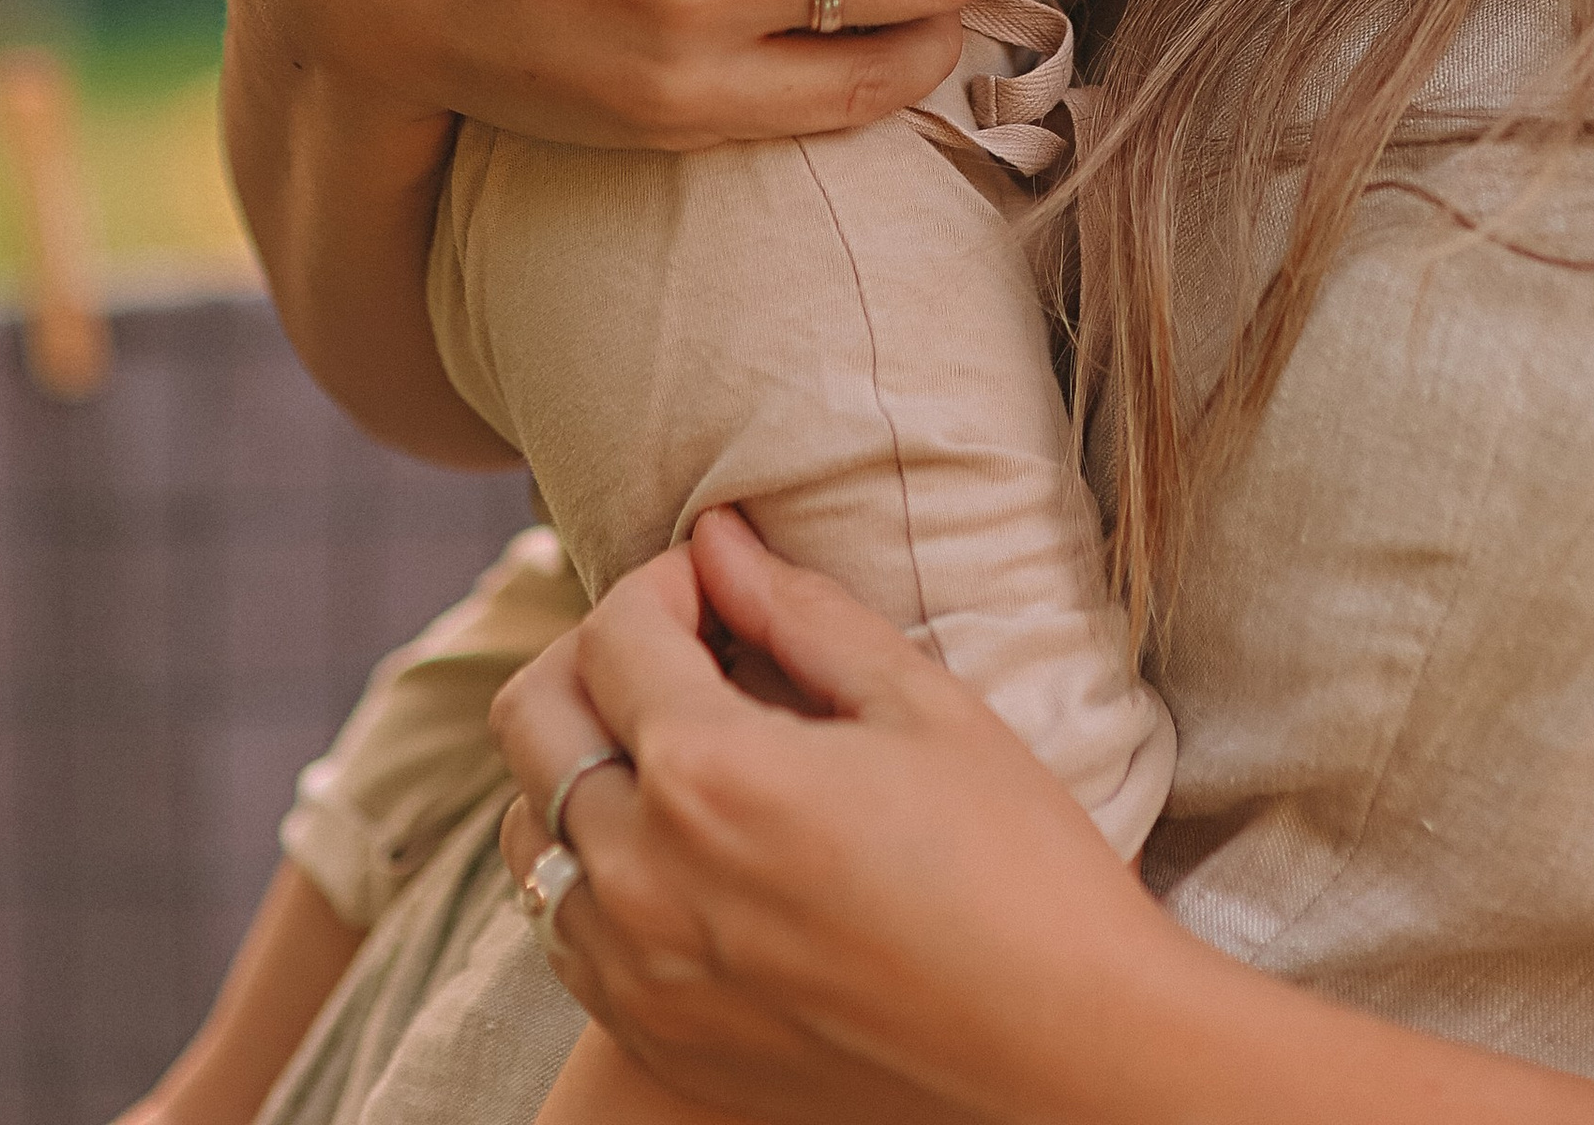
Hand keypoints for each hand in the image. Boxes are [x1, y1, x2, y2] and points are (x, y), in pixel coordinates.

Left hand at [492, 514, 1192, 1124]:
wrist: (1062, 1051)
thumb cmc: (1015, 864)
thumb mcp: (921, 705)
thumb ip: (800, 612)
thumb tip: (719, 541)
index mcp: (710, 776)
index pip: (617, 630)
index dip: (668, 579)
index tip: (720, 583)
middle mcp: (645, 878)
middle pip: (531, 717)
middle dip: (595, 653)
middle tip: (683, 647)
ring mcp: (638, 976)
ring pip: (534, 834)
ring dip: (582, 765)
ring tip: (678, 747)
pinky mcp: (658, 1043)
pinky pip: (568, 935)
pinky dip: (598, 871)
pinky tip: (685, 850)